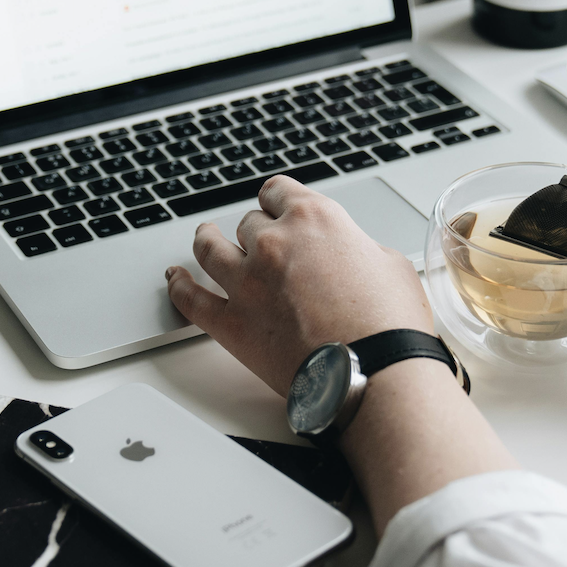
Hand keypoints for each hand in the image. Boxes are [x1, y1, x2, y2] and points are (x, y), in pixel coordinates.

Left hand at [165, 176, 432, 394]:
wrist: (375, 374)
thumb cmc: (391, 324)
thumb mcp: (391, 264)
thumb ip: (358, 249)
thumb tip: (350, 256)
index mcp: (314, 219)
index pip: (278, 192)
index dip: (275, 201)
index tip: (274, 208)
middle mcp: (274, 243)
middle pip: (249, 224)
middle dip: (255, 233)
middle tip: (259, 245)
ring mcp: (247, 283)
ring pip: (209, 249)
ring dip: (205, 241)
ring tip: (204, 239)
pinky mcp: (232, 324)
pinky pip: (191, 299)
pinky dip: (179, 286)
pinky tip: (175, 279)